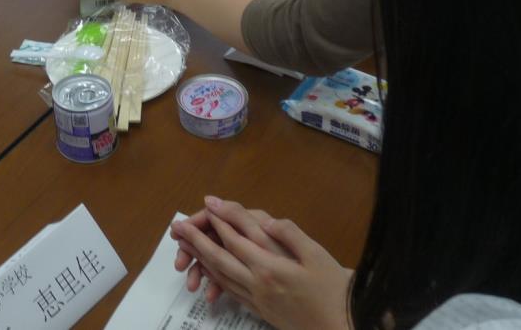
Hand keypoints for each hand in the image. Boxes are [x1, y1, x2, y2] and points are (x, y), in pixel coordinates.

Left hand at [171, 197, 352, 329]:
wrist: (343, 329)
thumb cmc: (335, 291)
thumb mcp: (317, 256)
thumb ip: (290, 234)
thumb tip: (266, 221)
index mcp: (270, 267)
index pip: (236, 239)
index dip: (219, 220)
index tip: (206, 204)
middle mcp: (258, 284)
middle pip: (219, 258)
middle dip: (196, 241)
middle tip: (177, 227)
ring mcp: (258, 300)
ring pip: (221, 276)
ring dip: (200, 259)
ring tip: (185, 246)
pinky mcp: (261, 311)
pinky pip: (231, 291)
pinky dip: (216, 279)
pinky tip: (210, 272)